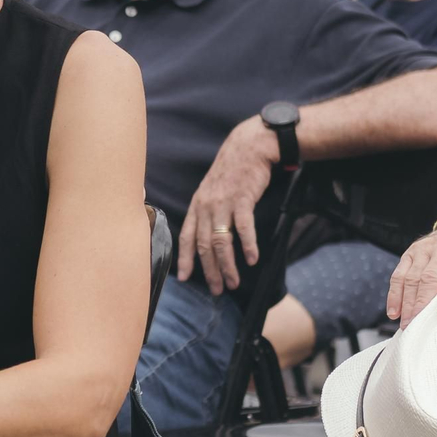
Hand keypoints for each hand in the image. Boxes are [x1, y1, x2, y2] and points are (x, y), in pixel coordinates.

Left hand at [178, 119, 275, 292]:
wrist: (249, 146)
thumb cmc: (233, 170)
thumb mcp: (212, 189)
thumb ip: (208, 210)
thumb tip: (208, 235)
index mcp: (197, 205)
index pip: (185, 237)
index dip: (183, 259)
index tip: (184, 279)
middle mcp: (206, 206)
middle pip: (203, 245)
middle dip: (209, 271)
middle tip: (217, 290)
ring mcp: (223, 203)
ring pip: (220, 241)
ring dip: (227, 265)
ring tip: (234, 282)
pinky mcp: (242, 199)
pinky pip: (244, 227)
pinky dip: (247, 245)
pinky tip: (252, 259)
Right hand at [387, 215, 436, 322]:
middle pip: (431, 277)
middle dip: (423, 304)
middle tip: (418, 325)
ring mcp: (425, 249)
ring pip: (412, 277)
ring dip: (407, 303)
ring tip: (407, 323)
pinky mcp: (411, 252)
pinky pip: (399, 274)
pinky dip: (395, 294)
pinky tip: (394, 311)